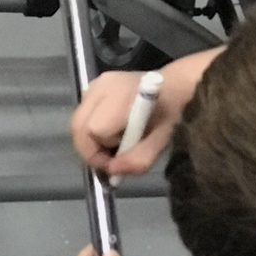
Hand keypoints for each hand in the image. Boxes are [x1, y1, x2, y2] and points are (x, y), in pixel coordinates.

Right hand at [70, 48, 223, 178]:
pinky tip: (110, 131)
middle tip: (108, 161)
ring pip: (78, 120)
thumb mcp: (160, 143)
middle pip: (79, 125)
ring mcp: (97, 83)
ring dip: (89, 139)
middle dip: (89, 149)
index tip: (113, 165)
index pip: (93, 130)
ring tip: (111, 146)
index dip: (98, 153)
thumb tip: (112, 172)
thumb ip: (137, 161)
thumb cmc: (171, 113)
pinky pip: (84, 112)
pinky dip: (91, 127)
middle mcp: (103, 87)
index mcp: (121, 98)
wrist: (176, 85)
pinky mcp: (96, 83)